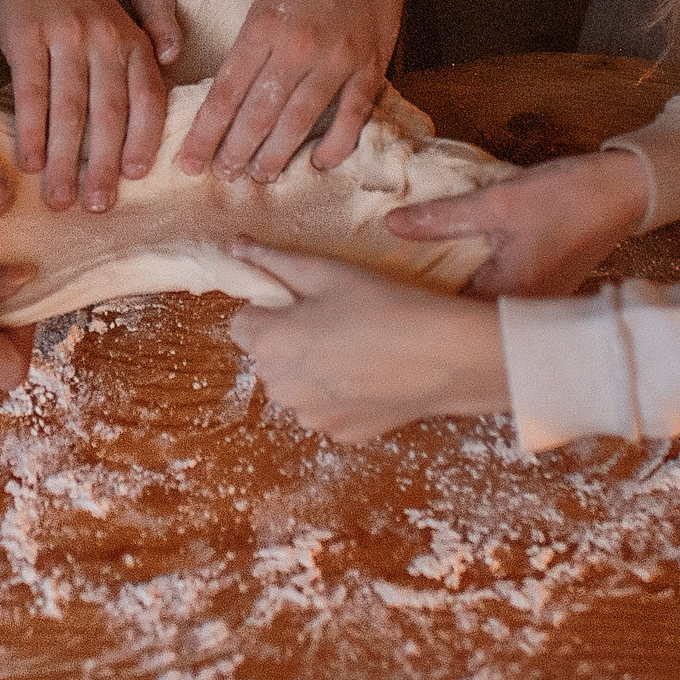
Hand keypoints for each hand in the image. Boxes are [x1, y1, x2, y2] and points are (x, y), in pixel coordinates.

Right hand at [0, 0, 169, 211]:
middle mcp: (105, 40)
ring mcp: (66, 37)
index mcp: (132, 43)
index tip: (133, 178)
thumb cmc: (78, 7)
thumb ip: (134, 73)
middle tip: (96, 207)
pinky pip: (31, 91)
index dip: (143, 140)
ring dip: (64, 160)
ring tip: (58, 199)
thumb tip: (146, 131)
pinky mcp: (26, 35)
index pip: (146, 98)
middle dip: (102, 166)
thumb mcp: (121, 29)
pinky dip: (31, 131)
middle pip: (109, 113)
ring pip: (69, 109)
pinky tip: (28, 162)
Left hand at [177, 0, 421, 179]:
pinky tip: (317, 163)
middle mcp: (296, 45)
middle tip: (221, 175)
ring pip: (299, 122)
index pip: (225, 92)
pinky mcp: (370, 66)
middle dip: (234, 151)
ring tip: (259, 175)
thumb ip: (252, 41)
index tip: (189, 161)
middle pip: (257, 114)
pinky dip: (335, 146)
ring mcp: (336, 59)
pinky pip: (351, 118)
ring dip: (275, 156)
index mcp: (263, 25)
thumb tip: (230, 93)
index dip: (205, 133)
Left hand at [225, 241, 507, 442]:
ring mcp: (311, 417)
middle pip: (266, 358)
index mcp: (270, 345)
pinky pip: (324, 409)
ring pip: (294, 386)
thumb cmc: (383, 305)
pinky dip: (338, 395)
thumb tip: (235, 244)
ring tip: (355, 349)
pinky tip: (369, 376)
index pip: (239, 324)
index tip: (301, 301)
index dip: (268, 310)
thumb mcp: (325, 272)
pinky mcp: (340, 434)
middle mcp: (280, 388)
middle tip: (335, 321)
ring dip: (310, 371)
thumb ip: (272, 260)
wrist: (444, 356)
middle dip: (287, 340)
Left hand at [386, 150, 652, 296]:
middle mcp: (521, 316)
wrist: (624, 191)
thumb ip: (442, 217)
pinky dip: (471, 285)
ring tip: (406, 279)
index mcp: (508, 301)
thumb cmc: (567, 197)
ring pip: (475, 311)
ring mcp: (531, 307)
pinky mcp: (537, 293)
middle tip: (384, 289)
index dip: (409, 308)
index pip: (445, 320)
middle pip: (458, 322)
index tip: (377, 295)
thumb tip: (390, 224)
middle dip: (424, 306)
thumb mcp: (497, 201)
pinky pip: (493, 298)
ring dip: (447, 295)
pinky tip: (449, 268)